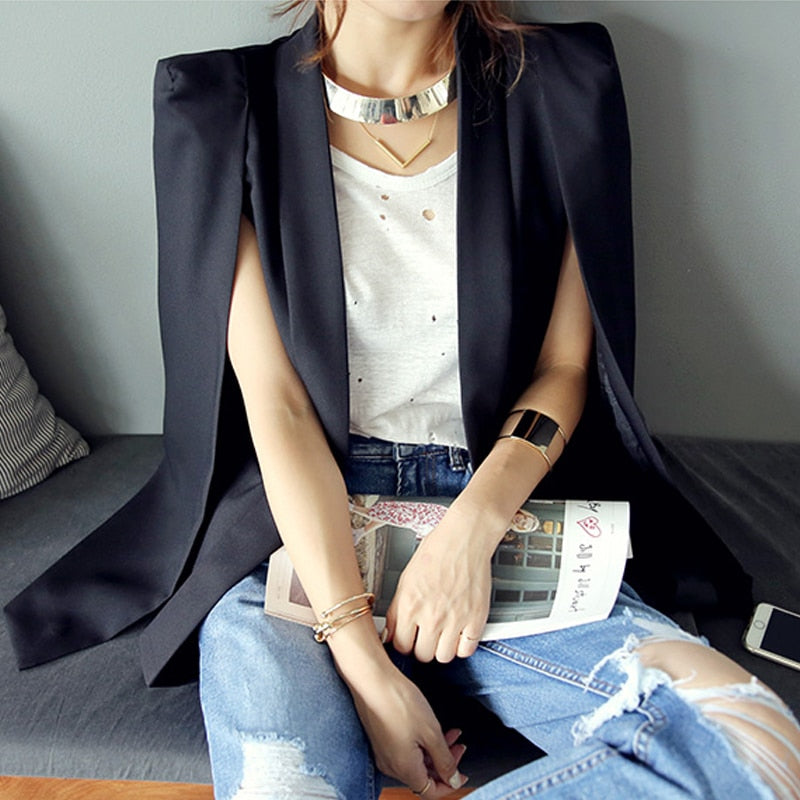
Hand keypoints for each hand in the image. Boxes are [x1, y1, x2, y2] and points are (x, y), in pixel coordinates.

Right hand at [342, 652, 467, 794]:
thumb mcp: (431, 732)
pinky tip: (430, 727)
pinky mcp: (381, 739)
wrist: (371, 679)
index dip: (450, 785)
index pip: (431, 792)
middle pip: (424, 776)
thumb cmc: (399, 702)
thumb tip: (453, 780)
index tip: (463, 773)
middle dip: (445, 763)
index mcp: (404, 769)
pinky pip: (405, 750)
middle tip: (460, 745)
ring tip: (450, 732)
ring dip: (435, 750)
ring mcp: (384, 752)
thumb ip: (444, 760)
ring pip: (416, 761)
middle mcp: (391, 766)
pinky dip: (421, 743)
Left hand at [385, 502, 493, 662]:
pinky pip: (466, 650)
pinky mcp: (476, 618)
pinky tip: (458, 634)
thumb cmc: (436, 551)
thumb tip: (391, 632)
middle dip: (421, 647)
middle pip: (422, 655)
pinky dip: (462, 646)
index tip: (406, 640)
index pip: (400, 645)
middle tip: (424, 636)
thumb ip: (397, 609)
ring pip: (443, 657)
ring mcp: (455, 619)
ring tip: (441, 636)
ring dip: (441, 649)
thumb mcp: (406, 578)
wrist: (464, 537)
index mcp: (409, 605)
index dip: (402, 644)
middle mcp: (431, 616)